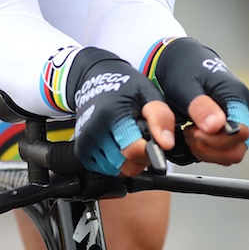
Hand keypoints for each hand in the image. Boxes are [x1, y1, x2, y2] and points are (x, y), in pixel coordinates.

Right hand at [68, 48, 174, 176]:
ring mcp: (85, 143)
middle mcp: (93, 132)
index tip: (155, 142)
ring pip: (117, 170)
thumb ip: (160, 117)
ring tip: (130, 139)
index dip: (150, 150)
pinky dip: (117, 162)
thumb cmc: (123, 85)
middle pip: (125, 165)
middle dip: (141, 158)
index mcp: (109, 116)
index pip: (133, 151)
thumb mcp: (148, 93)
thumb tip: (166, 143)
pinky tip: (119, 144)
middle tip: (143, 138)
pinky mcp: (82, 152)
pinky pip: (106, 169)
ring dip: (129, 161)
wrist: (94, 80)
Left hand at [146, 38, 248, 165]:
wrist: (185, 63)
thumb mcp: (186, 85)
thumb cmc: (186, 70)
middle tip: (189, 132)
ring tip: (190, 131)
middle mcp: (248, 112)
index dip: (215, 139)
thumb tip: (217, 126)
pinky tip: (195, 134)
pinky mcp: (235, 131)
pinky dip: (207, 150)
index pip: (240, 133)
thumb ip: (200, 106)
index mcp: (240, 97)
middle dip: (209, 148)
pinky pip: (225, 152)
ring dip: (206, 151)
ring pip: (231, 155)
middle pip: (237, 150)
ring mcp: (244, 123)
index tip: (194, 130)